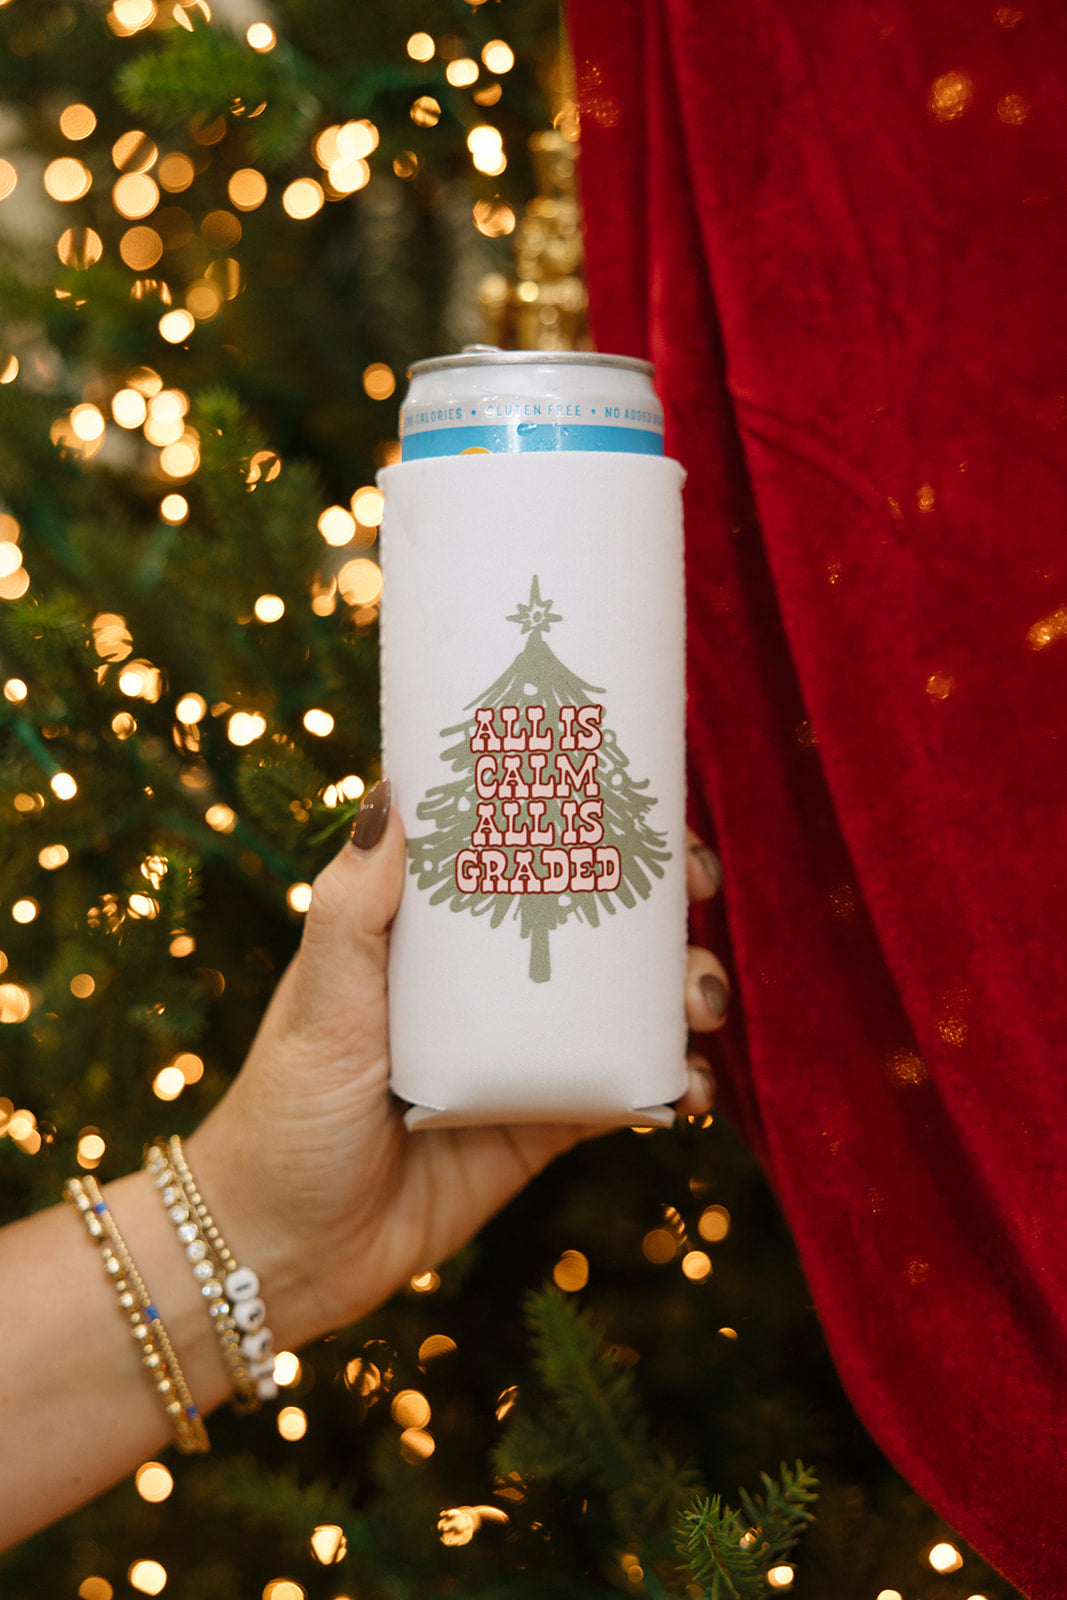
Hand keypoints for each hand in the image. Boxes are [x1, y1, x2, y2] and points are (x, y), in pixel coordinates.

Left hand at [187, 786, 729, 1350]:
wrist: (290, 1250)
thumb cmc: (283, 1111)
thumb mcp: (320, 999)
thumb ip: (351, 906)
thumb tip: (389, 792)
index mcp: (433, 936)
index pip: (517, 851)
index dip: (582, 818)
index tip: (638, 797)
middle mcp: (485, 986)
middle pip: (592, 917)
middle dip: (659, 898)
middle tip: (696, 886)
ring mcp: (522, 1053)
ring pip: (625, 1001)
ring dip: (680, 988)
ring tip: (701, 1001)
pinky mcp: (546, 1124)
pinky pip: (626, 1090)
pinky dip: (673, 1084)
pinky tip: (694, 1087)